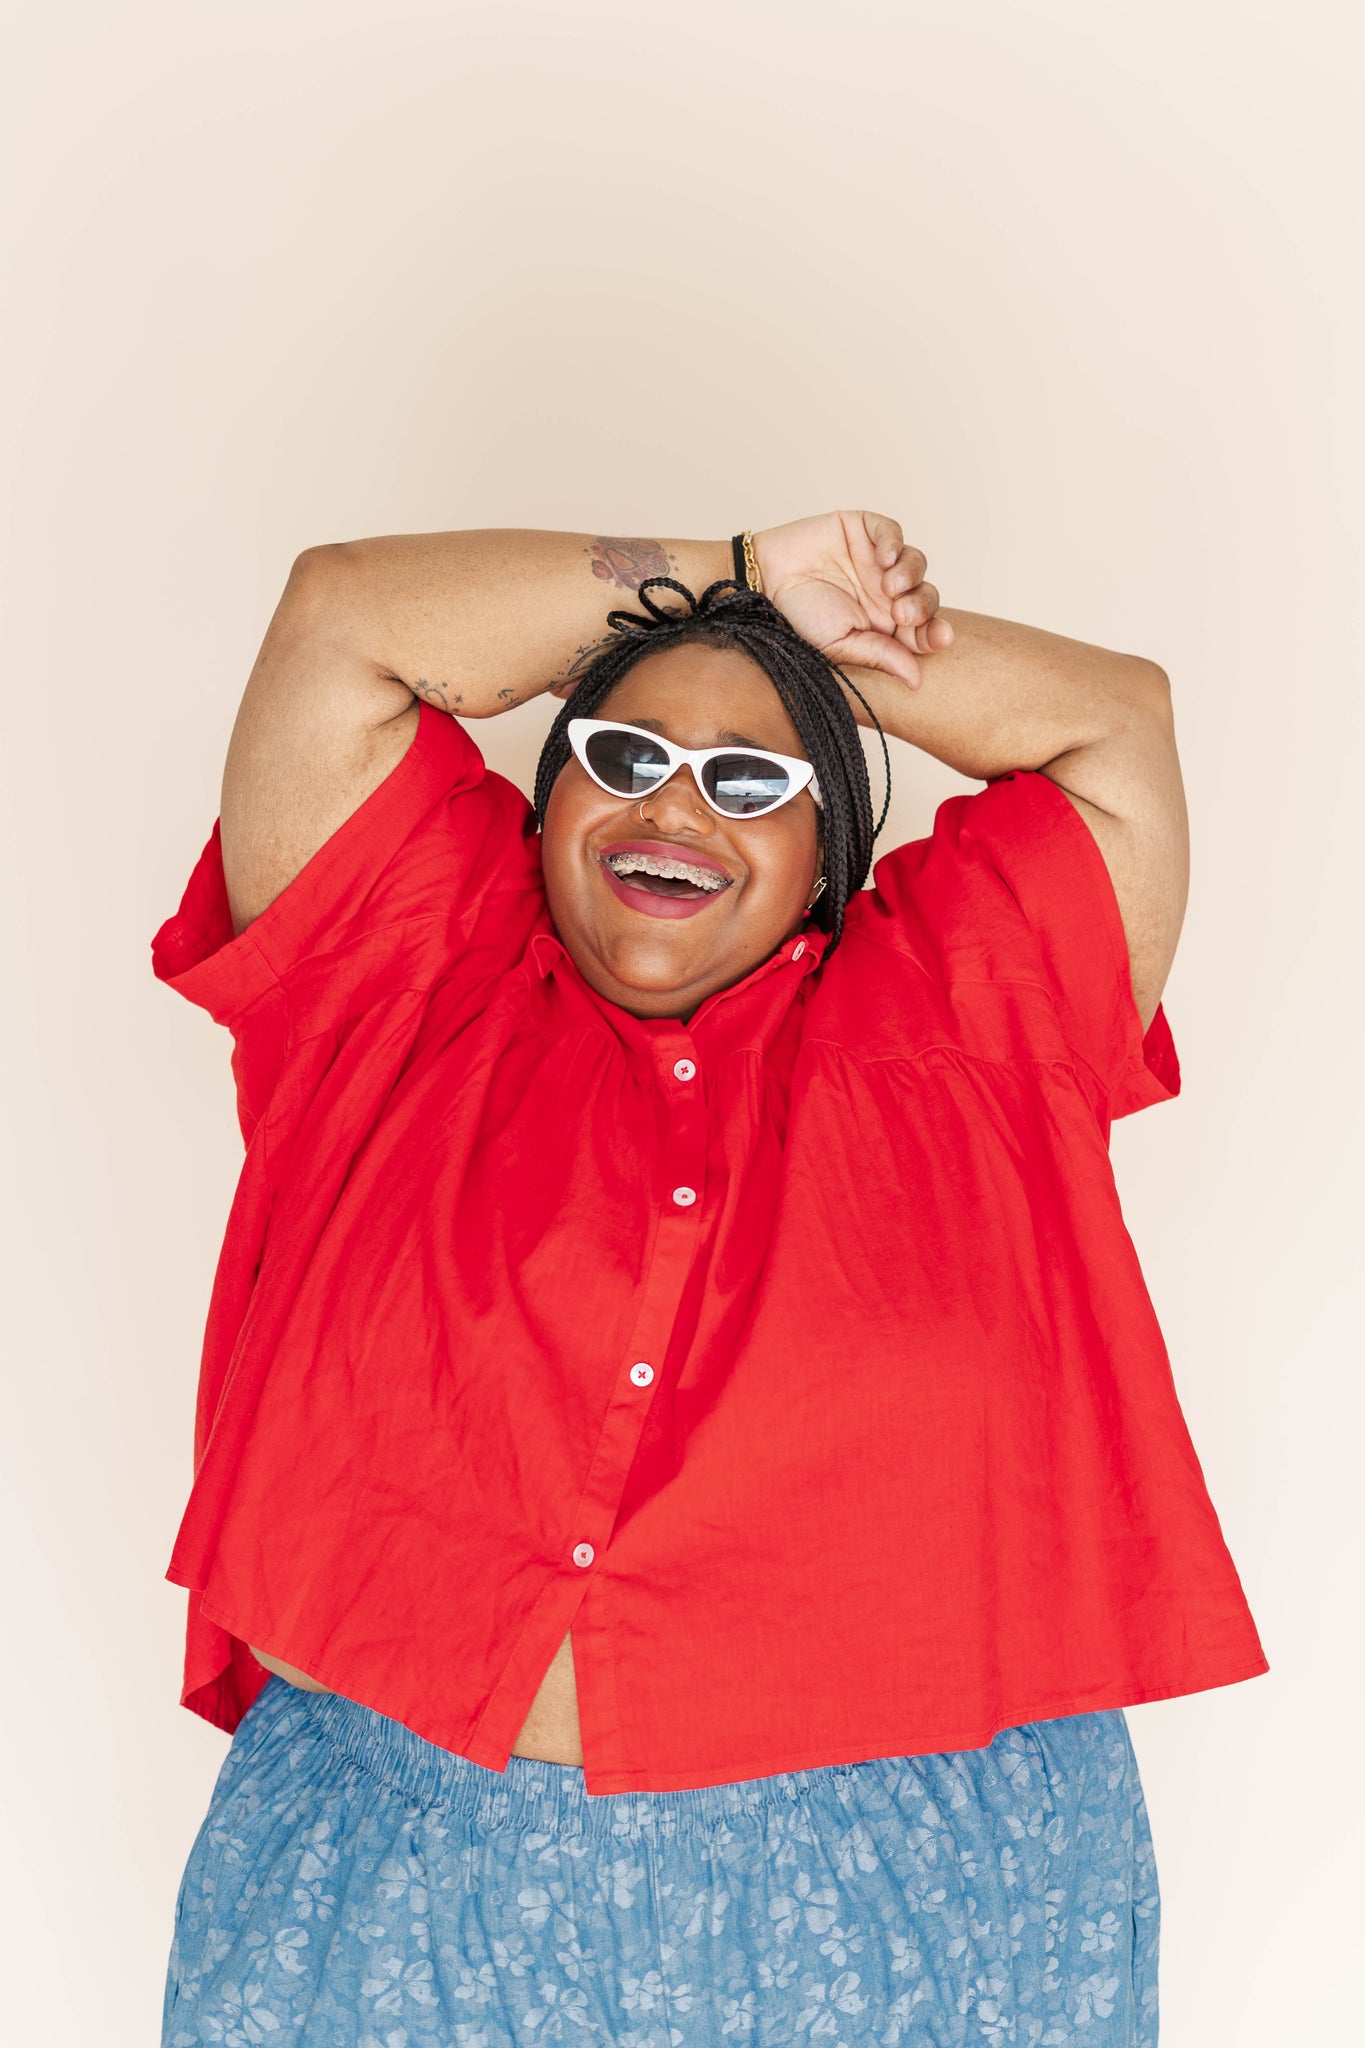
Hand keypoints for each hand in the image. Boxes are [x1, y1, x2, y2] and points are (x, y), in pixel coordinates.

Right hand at [753, 511, 951, 696]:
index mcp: (884, 625)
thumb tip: (916, 681)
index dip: (936, 633)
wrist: (762, 583)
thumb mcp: (840, 646)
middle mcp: (886, 593)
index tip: (940, 638)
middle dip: (922, 606)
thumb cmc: (797, 619)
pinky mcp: (862, 530)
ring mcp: (876, 560)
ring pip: (915, 562)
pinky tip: (883, 558)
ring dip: (911, 574)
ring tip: (889, 585)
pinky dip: (893, 542)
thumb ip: (880, 657)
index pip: (923, 629)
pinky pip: (891, 532)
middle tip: (902, 614)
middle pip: (925, 595)